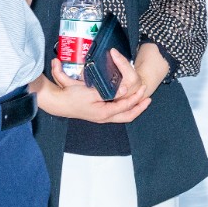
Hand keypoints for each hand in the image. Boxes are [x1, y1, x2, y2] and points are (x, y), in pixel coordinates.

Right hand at [32, 59, 151, 123]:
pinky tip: (125, 101)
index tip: (143, 89)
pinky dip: (124, 108)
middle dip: (139, 108)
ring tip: (141, 101)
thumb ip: (109, 91)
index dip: (136, 97)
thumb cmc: (73, 97)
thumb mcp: (92, 92)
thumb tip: (125, 89)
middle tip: (148, 100)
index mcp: (104, 113)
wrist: (58, 103)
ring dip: (133, 108)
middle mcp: (104, 117)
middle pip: (127, 116)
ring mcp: (101, 117)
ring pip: (122, 115)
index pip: (126, 106)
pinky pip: (116, 113)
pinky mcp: (98, 113)